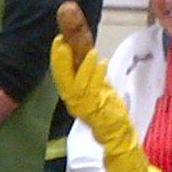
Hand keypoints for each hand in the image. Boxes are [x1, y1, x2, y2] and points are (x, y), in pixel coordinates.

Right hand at [49, 36, 158, 171]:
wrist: (114, 131)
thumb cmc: (104, 107)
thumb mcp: (92, 88)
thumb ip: (85, 73)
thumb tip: (83, 51)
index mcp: (70, 95)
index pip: (59, 74)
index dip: (57, 58)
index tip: (58, 40)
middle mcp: (73, 101)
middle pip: (63, 79)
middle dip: (62, 61)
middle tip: (64, 43)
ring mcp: (84, 106)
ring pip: (79, 85)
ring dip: (84, 67)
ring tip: (91, 53)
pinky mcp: (96, 108)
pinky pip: (95, 90)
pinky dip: (97, 76)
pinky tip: (102, 64)